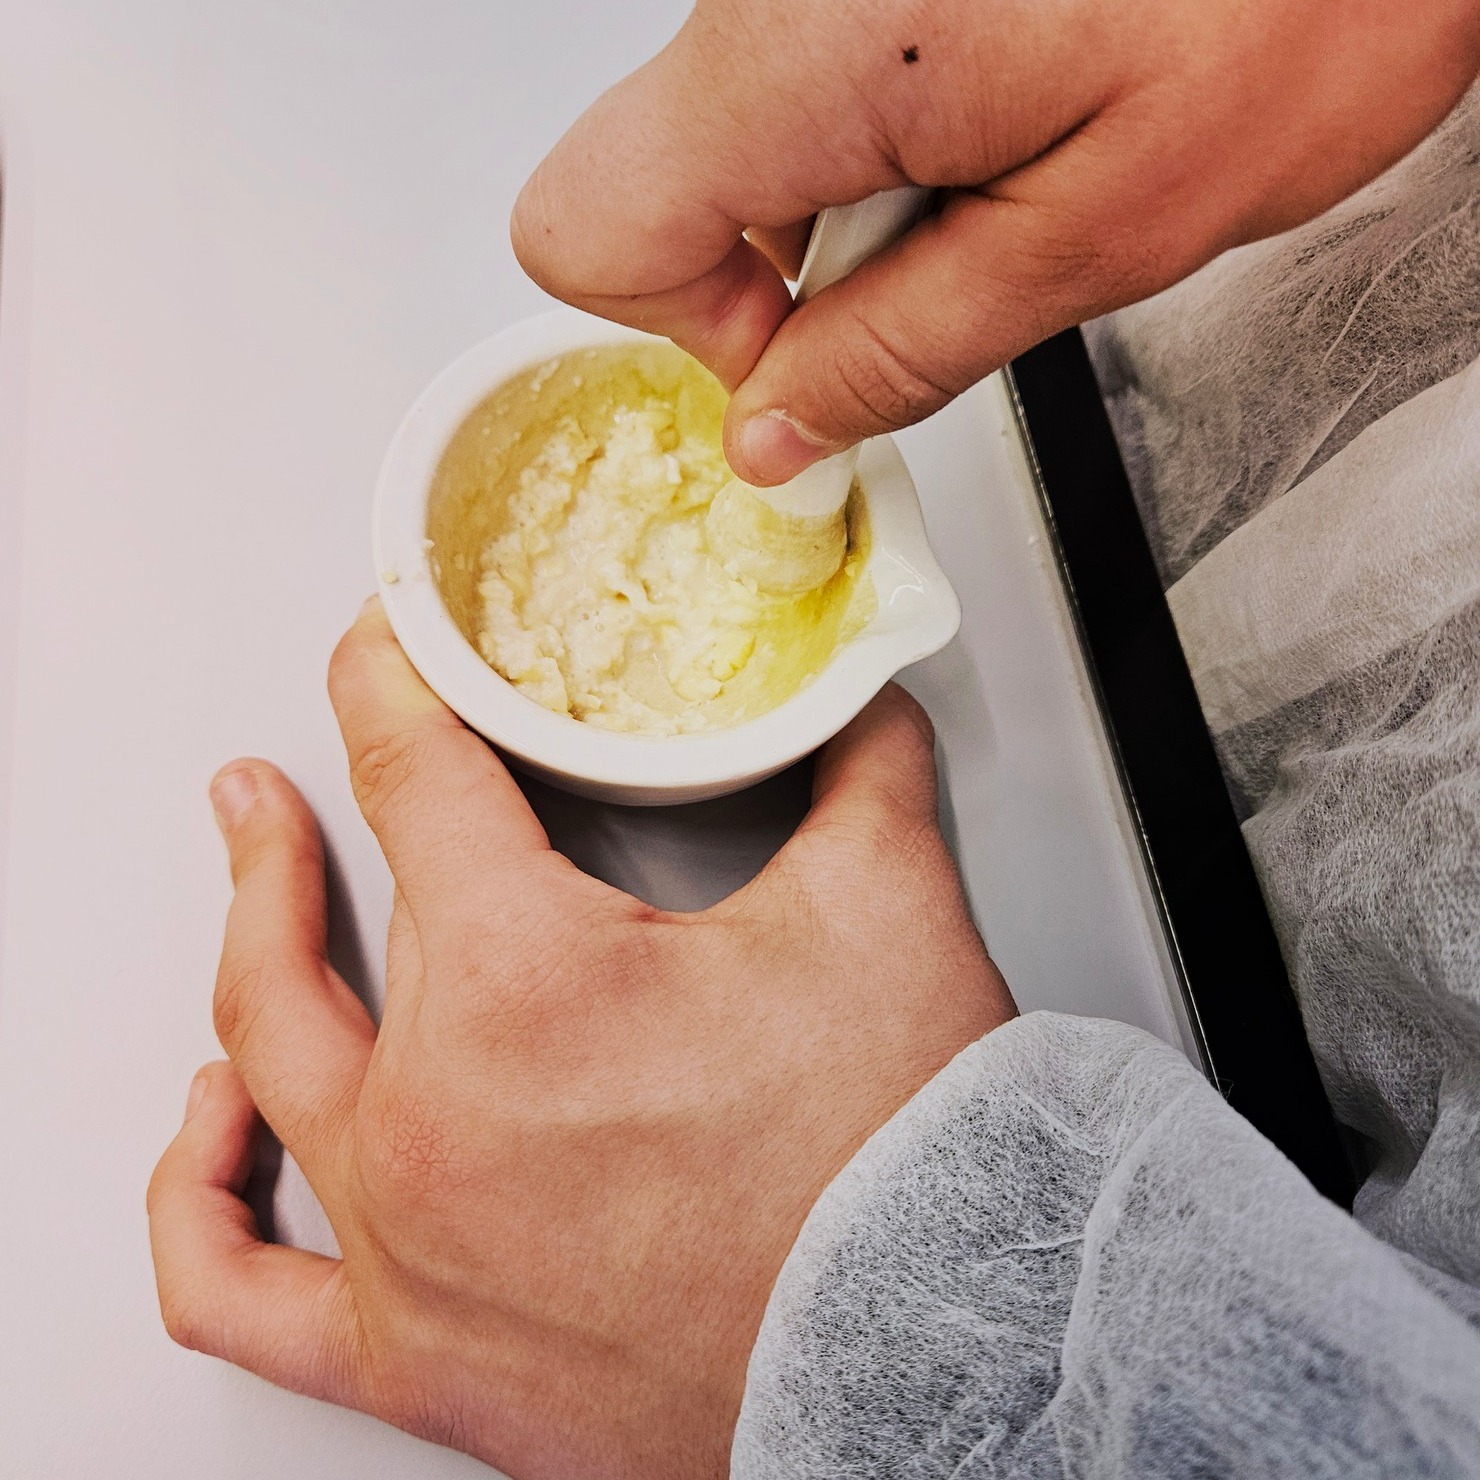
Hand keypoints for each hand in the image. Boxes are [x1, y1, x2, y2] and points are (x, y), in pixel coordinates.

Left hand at [147, 600, 1013, 1478]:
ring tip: (253, 883)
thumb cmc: (899, 1162)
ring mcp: (407, 1242)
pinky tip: (211, 1124)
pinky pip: (233, 1282)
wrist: (927, 1358)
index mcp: (528, 982)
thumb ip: (856, 769)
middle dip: (333, 819)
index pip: (412, 777)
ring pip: (266, 1060)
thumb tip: (849, 702)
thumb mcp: (887, 910)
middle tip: (316, 771)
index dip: (387, 684)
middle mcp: (433, 1113)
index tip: (379, 648)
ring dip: (250, 951)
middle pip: (346, 918)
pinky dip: (200, 1192)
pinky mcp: (417, 1353)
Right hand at [512, 0, 1479, 484]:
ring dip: (841, 200)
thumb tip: (780, 431)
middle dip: (773, 272)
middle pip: (652, 181)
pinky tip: (993, 112)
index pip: (585, 231)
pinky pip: (799, 69)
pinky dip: (877, 130)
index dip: (687, 329)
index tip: (808, 354)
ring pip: (731, 132)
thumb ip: (904, 351)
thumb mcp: (1098, 236)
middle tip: (928, 264)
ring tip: (996, 168)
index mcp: (805, 52)